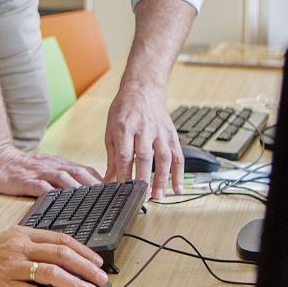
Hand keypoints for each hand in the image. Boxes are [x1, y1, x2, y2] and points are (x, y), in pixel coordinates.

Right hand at [0, 146, 101, 198]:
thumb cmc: (20, 168)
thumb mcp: (45, 169)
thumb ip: (62, 178)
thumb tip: (83, 189)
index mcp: (59, 165)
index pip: (85, 171)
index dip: (101, 181)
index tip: (115, 192)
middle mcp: (52, 167)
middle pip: (79, 173)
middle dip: (96, 185)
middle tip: (110, 197)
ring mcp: (39, 173)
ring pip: (64, 178)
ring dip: (79, 188)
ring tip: (92, 199)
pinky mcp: (25, 181)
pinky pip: (41, 186)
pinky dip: (53, 193)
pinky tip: (61, 201)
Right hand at [0, 226, 108, 286]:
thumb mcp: (4, 240)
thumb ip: (29, 246)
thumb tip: (58, 258)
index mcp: (21, 234)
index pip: (60, 239)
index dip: (83, 251)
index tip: (98, 262)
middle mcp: (18, 247)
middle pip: (61, 254)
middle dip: (86, 267)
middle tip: (102, 278)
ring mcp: (10, 266)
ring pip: (51, 272)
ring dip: (75, 283)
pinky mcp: (1, 285)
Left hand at [104, 82, 181, 199]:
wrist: (144, 89)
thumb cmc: (125, 109)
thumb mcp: (111, 128)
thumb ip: (111, 155)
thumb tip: (108, 179)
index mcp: (125, 127)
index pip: (124, 154)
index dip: (123, 173)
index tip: (122, 189)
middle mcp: (144, 130)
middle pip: (144, 157)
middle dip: (143, 179)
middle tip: (140, 197)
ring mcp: (160, 133)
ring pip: (164, 158)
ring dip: (162, 179)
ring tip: (158, 196)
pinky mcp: (172, 135)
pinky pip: (178, 156)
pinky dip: (179, 173)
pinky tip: (177, 188)